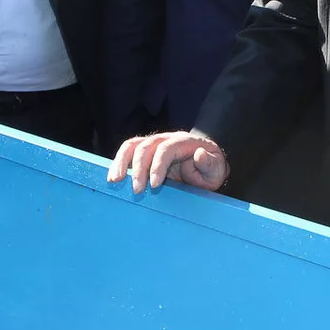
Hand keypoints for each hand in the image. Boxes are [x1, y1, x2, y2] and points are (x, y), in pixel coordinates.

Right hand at [107, 132, 229, 193]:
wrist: (206, 162)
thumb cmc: (211, 167)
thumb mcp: (217, 168)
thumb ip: (210, 163)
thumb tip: (199, 155)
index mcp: (183, 142)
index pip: (166, 149)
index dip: (158, 166)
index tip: (154, 185)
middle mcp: (165, 139)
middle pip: (146, 146)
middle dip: (138, 168)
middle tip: (137, 190)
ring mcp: (153, 144)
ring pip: (132, 146)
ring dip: (121, 162)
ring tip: (114, 180)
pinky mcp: (145, 152)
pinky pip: (128, 152)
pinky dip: (118, 163)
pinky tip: (113, 177)